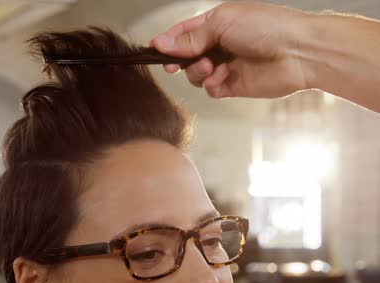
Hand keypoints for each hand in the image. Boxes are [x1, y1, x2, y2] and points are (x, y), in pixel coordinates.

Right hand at [150, 2, 313, 98]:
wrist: (298, 52)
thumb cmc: (267, 27)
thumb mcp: (222, 24)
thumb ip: (191, 38)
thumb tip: (162, 44)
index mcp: (215, 24)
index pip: (182, 33)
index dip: (167, 42)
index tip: (152, 49)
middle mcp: (218, 45)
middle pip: (185, 56)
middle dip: (178, 60)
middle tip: (174, 65)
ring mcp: (225, 66)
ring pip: (194, 75)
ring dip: (198, 72)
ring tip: (211, 66)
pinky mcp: (233, 85)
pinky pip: (209, 89)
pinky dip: (211, 84)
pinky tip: (223, 76)